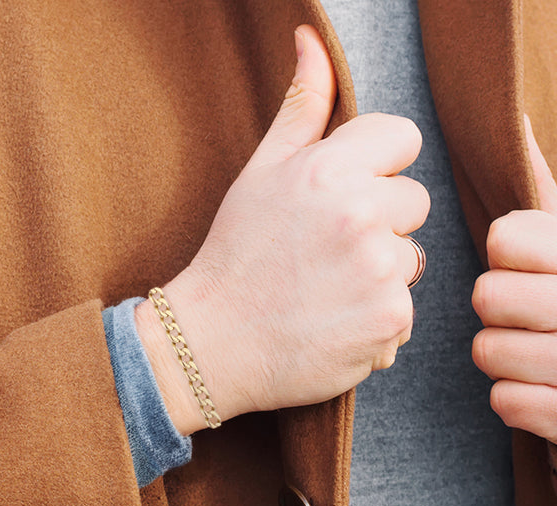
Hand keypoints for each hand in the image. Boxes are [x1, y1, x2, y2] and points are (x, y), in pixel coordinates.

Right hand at [137, 25, 429, 434]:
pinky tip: (332, 323)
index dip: (377, 166)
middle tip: (327, 250)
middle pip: (413, 202)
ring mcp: (379, 273)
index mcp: (329, 170)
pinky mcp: (389, 323)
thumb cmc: (235, 256)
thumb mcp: (260, 174)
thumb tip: (311, 39)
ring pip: (411, 261)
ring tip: (326, 291)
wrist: (215, 343)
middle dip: (380, 222)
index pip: (403, 139)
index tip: (347, 193)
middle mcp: (362, 216)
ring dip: (379, 275)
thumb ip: (300, 109)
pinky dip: (375, 320)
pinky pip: (403, 311)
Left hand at [472, 116, 556, 442]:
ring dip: (505, 355)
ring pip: (487, 351)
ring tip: (539, 353)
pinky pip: (506, 403)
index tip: (528, 263)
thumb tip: (516, 122)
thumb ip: (549, 199)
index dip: (507, 253)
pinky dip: (520, 400)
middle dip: (500, 307)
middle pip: (486, 296)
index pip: (505, 238)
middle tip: (530, 313)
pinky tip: (546, 392)